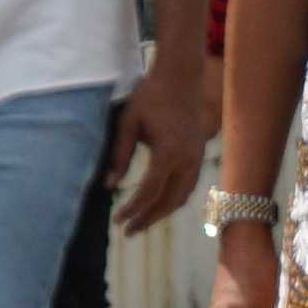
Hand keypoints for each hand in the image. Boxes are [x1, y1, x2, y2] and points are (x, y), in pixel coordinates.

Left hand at [113, 63, 215, 236]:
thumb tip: (108, 186)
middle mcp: (188, 160)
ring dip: (162, 213)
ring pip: (182, 198)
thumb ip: (120, 157)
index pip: (149, 192)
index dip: (133, 209)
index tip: (117, 220)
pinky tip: (158, 204)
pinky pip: (188, 187)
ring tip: (142, 222)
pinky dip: (173, 200)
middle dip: (148, 219)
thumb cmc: (151, 96)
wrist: (182, 77)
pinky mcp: (199, 155)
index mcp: (169, 153)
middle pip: (168, 202)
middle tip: (128, 231)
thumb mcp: (128, 123)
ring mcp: (197, 158)